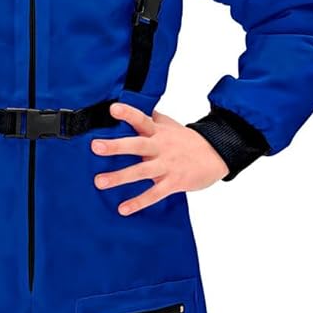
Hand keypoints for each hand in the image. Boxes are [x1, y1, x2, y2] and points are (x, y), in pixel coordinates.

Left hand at [91, 101, 228, 213]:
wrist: (217, 154)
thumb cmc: (188, 140)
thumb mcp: (170, 125)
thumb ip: (151, 117)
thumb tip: (132, 103)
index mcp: (158, 132)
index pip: (142, 119)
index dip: (128, 113)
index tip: (112, 108)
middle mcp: (161, 147)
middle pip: (137, 145)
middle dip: (117, 146)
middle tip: (96, 147)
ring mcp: (167, 165)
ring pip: (141, 171)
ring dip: (120, 177)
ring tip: (100, 182)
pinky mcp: (174, 182)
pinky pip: (154, 194)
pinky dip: (139, 202)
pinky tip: (123, 209)